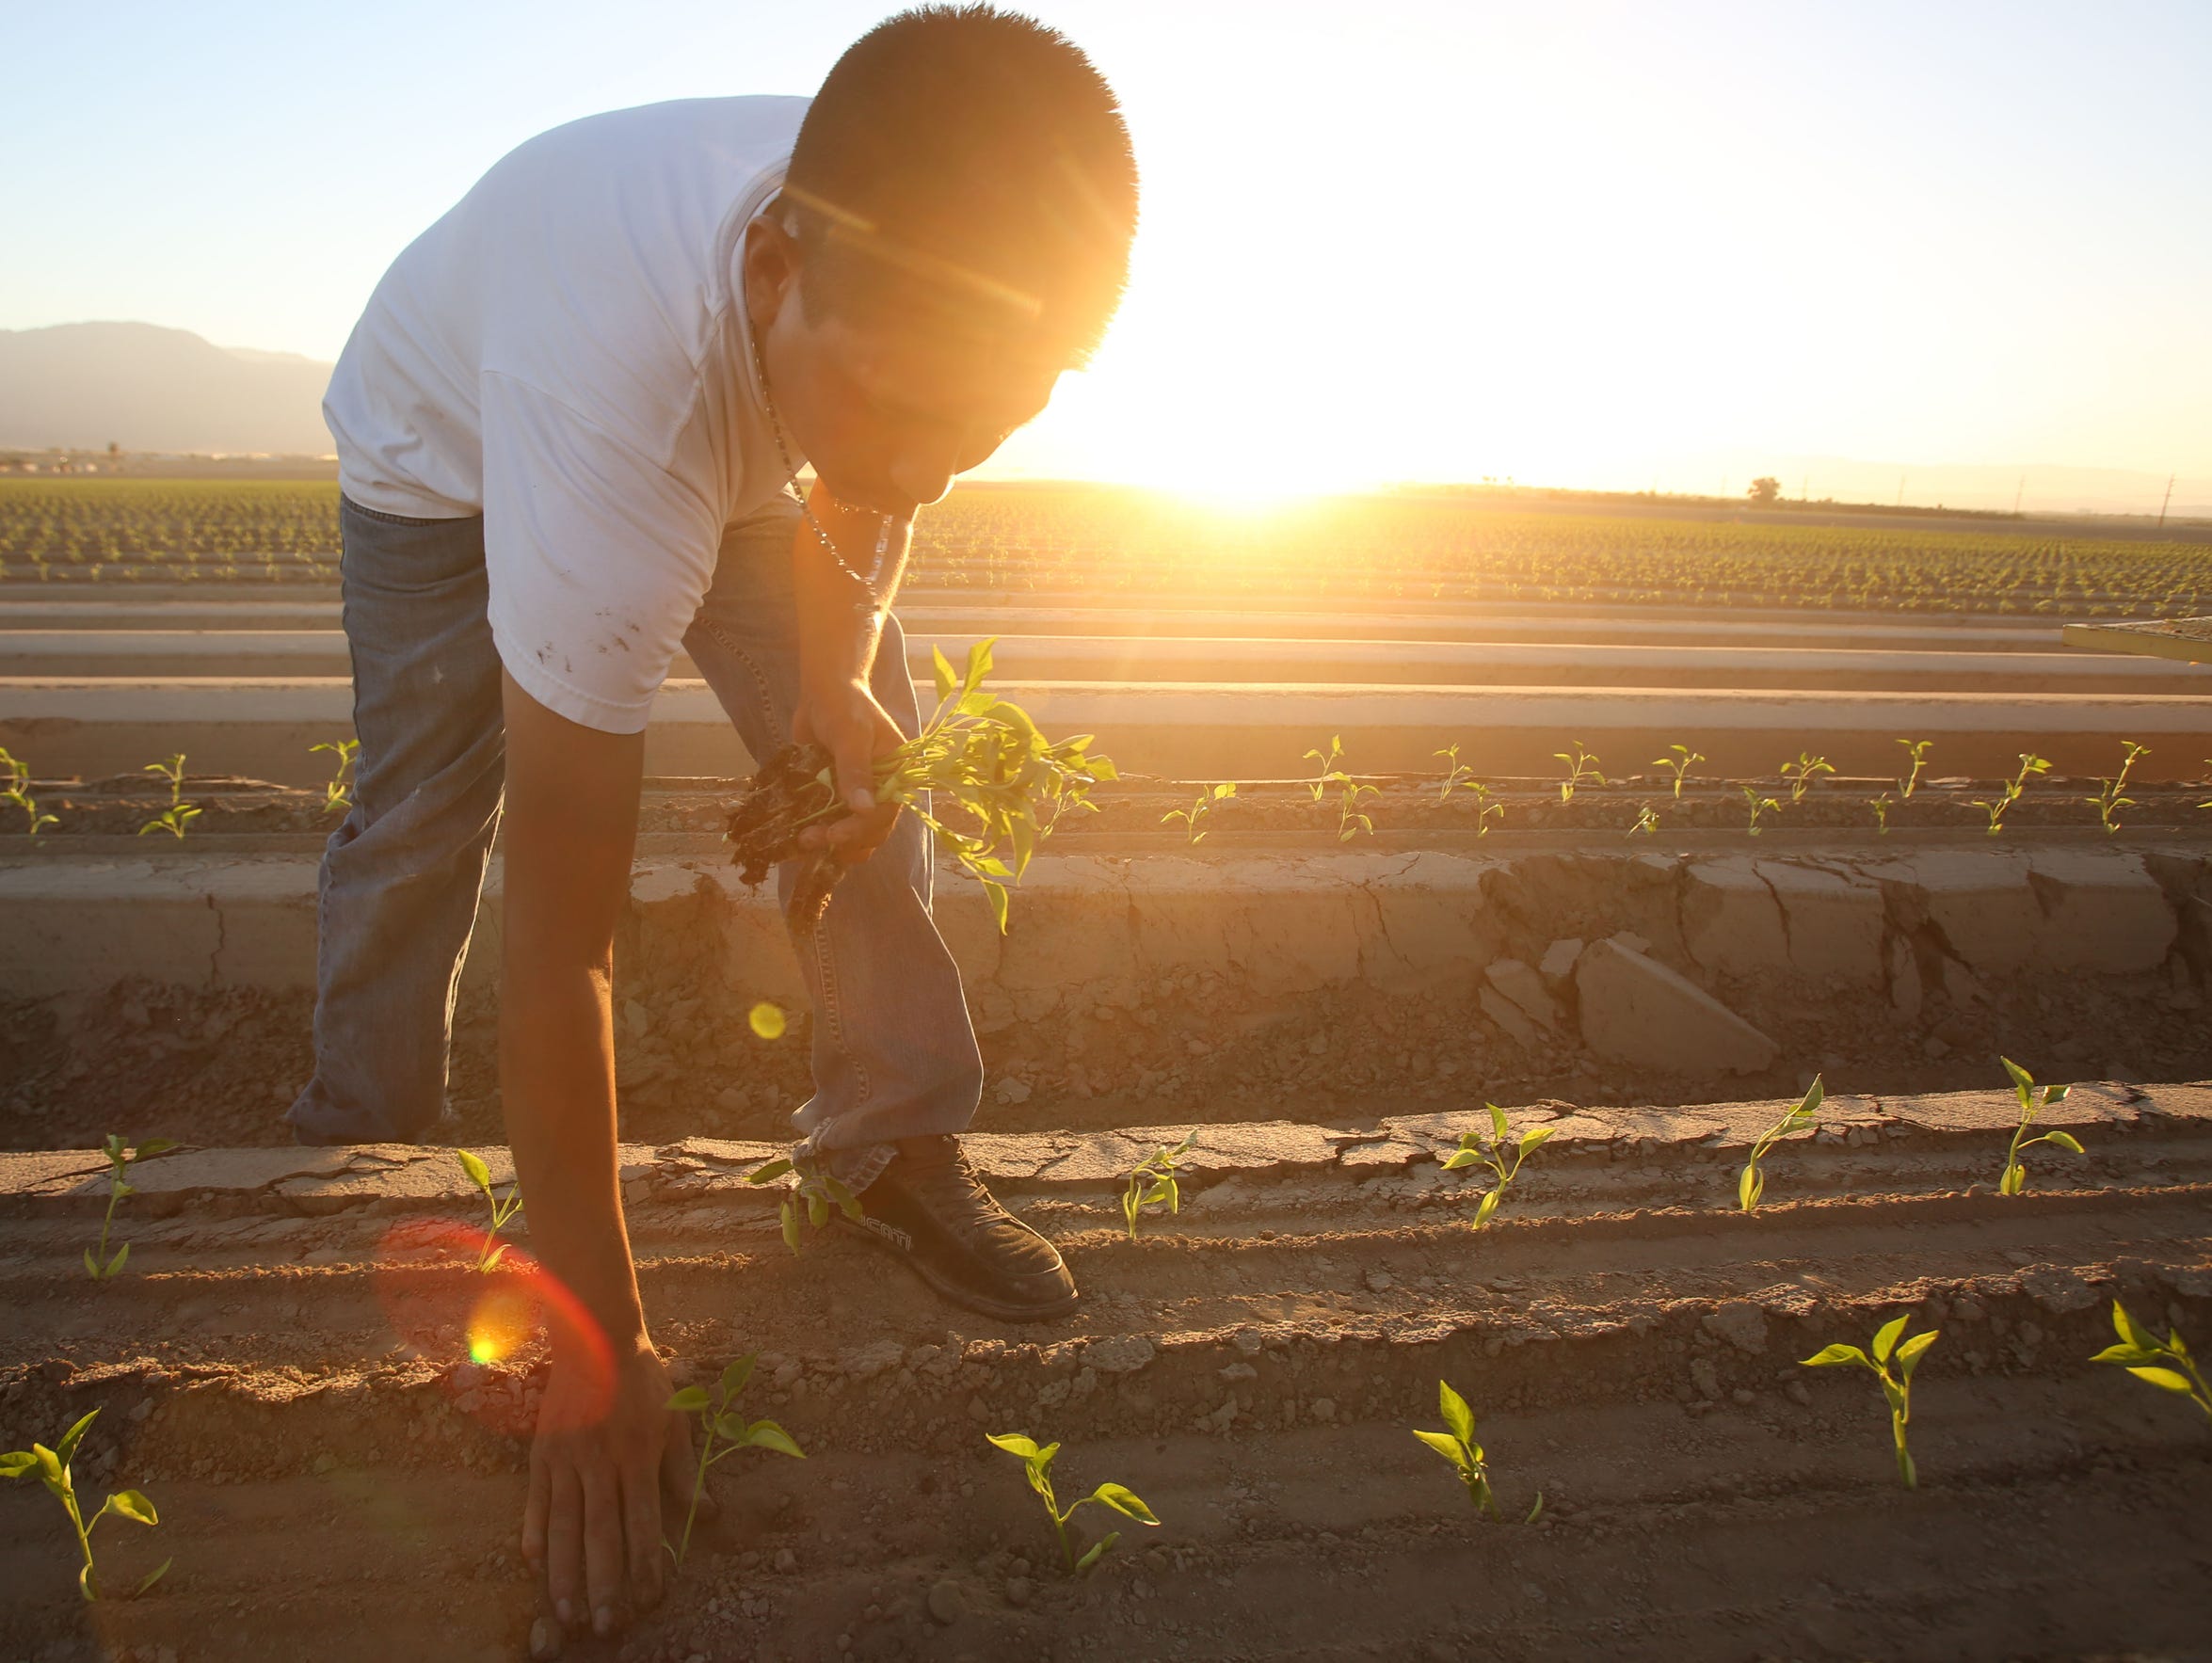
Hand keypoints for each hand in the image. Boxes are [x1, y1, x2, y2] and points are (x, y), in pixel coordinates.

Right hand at [522, 1336, 697, 1639]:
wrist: (597, 1336)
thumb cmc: (645, 1381)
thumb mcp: (676, 1419)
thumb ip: (686, 1471)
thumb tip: (707, 1514)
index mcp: (639, 1456)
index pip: (643, 1522)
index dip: (646, 1564)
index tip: (649, 1599)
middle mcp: (602, 1463)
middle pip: (602, 1533)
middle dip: (604, 1584)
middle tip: (604, 1626)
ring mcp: (567, 1459)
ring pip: (564, 1525)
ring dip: (564, 1572)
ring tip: (564, 1612)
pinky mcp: (541, 1452)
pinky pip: (534, 1499)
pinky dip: (531, 1530)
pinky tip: (531, 1562)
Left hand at [792, 677, 902, 864]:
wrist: (822, 694)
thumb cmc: (843, 706)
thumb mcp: (850, 735)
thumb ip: (855, 770)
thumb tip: (864, 809)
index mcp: (897, 774)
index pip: (885, 813)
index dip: (861, 829)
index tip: (834, 835)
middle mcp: (882, 789)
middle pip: (871, 830)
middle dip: (844, 841)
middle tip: (811, 839)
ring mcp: (859, 795)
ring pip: (852, 833)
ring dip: (830, 843)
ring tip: (803, 840)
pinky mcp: (837, 797)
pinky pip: (831, 822)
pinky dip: (818, 833)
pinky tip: (797, 837)